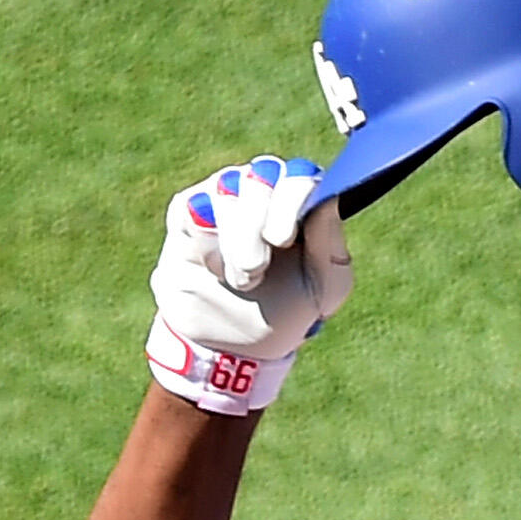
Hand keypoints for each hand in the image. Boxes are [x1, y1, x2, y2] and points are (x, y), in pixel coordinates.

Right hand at [144, 156, 353, 414]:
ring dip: (235, 243)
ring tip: (241, 280)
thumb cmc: (284, 311)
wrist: (233, 344)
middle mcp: (266, 189)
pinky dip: (206, 243)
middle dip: (257, 225)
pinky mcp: (188, 210)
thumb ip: (332, 248)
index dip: (291, 199)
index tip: (282, 239)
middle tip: (257, 268)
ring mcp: (226, 194)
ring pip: (227, 190)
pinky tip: (213, 268)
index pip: (301, 174)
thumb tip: (329, 200)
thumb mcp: (323, 291)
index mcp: (304, 203)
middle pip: (262, 174)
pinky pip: (194, 208)